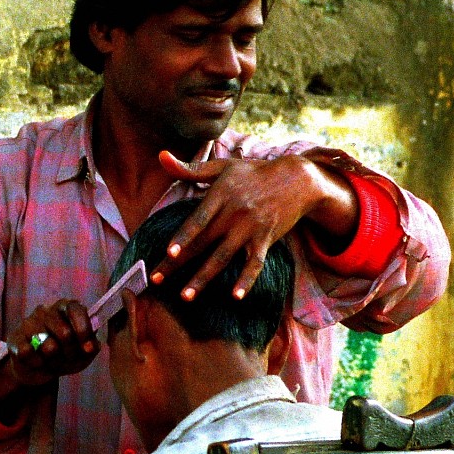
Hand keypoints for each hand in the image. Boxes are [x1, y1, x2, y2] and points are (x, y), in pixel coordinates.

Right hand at [0, 298, 100, 416]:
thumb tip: (89, 346)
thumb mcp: (84, 353)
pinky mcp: (15, 338)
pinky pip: (30, 355)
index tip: (87, 347)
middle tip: (68, 358)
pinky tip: (37, 362)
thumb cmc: (65, 356)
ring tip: (52, 361)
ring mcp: (28, 323)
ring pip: (48, 347)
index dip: (83, 329)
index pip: (75, 309)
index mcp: (65, 308)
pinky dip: (38, 364)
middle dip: (70, 352)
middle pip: (64, 332)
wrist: (38, 369)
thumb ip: (92, 346)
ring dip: (54, 361)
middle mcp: (46, 310)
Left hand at [151, 149, 359, 301]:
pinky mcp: (266, 239)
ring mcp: (250, 228)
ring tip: (185, 296)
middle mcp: (234, 212)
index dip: (184, 237)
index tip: (169, 253)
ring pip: (223, 257)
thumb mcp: (223, 166)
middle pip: (203, 242)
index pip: (198, 220)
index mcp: (221, 195)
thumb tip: (161, 156)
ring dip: (203, 278)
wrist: (297, 178)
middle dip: (178, 263)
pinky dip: (247, 280)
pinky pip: (255, 263)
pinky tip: (235, 297)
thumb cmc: (253, 172)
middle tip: (156, 280)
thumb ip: (190, 168)